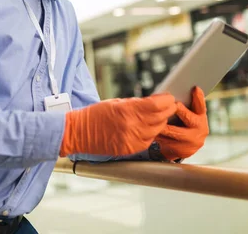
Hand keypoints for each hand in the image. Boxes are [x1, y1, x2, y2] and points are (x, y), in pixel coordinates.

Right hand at [60, 94, 176, 156]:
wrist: (79, 133)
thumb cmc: (95, 115)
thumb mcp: (116, 103)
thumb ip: (136, 104)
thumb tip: (155, 102)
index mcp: (128, 111)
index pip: (158, 105)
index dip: (167, 100)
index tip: (168, 98)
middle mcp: (132, 126)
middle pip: (161, 117)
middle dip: (167, 110)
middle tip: (168, 105)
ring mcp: (132, 140)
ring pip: (158, 130)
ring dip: (160, 122)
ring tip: (157, 116)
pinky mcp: (131, 149)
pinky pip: (149, 140)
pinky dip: (151, 133)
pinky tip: (146, 128)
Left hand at [156, 87, 208, 160]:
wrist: (185, 146)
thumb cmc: (183, 123)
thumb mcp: (188, 113)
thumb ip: (183, 104)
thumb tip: (170, 94)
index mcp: (201, 116)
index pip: (200, 105)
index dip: (198, 97)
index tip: (194, 88)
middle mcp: (200, 128)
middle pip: (188, 117)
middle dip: (178, 110)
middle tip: (171, 104)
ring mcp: (192, 140)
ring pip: (174, 131)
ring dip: (163, 125)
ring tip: (154, 118)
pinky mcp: (182, 150)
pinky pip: (167, 142)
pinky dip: (159, 136)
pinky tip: (152, 132)